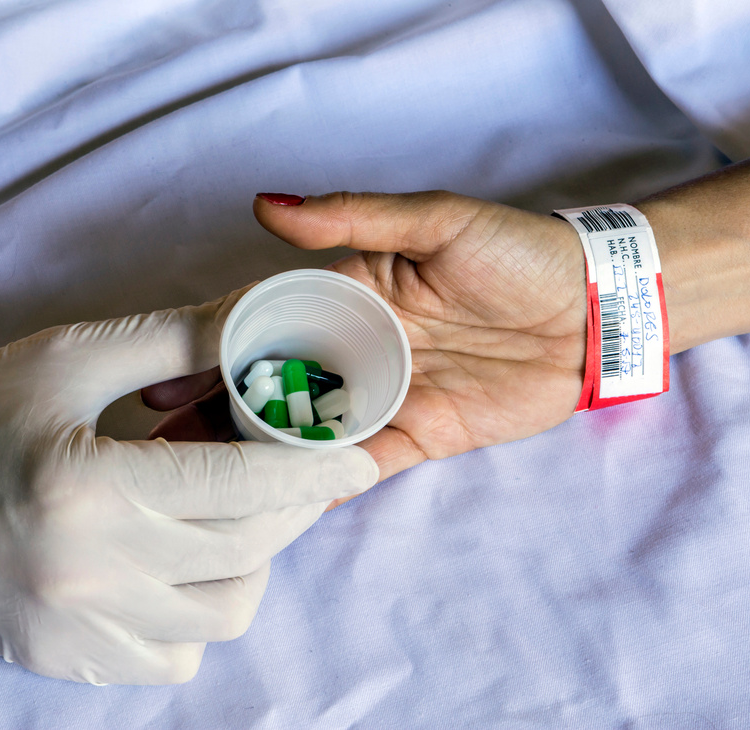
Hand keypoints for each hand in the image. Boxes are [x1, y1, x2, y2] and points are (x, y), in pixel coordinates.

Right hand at [0, 289, 377, 683]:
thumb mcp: (66, 357)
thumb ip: (174, 340)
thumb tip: (258, 323)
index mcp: (91, 484)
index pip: (240, 482)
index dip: (312, 468)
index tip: (360, 456)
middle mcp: (89, 570)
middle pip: (245, 549)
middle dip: (293, 507)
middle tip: (298, 472)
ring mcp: (76, 628)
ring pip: (223, 613)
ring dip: (251, 562)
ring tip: (232, 517)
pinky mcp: (64, 660)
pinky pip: (175, 656)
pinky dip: (199, 612)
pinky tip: (181, 566)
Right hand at [148, 191, 587, 486]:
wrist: (594, 312)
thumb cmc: (518, 253)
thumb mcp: (437, 220)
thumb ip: (354, 216)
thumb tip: (267, 204)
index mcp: (350, 294)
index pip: (262, 323)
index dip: (207, 352)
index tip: (155, 380)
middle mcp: (356, 348)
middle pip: (270, 386)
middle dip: (213, 416)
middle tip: (156, 453)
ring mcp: (384, 396)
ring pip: (304, 433)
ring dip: (252, 459)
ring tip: (195, 488)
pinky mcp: (419, 436)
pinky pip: (359, 464)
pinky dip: (321, 484)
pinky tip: (273, 505)